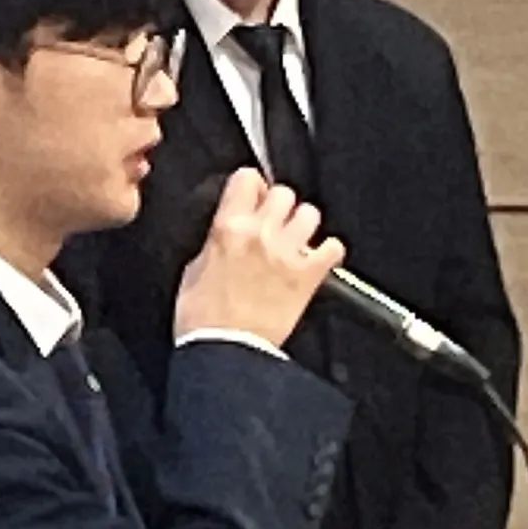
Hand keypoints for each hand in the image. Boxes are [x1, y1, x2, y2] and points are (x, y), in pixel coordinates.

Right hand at [171, 167, 343, 347]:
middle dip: (279, 204)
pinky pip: (333, 247)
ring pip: (310, 213)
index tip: (252, 196)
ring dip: (303, 225)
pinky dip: (328, 251)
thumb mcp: (194, 269)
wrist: (225, 349)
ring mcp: (288, 253)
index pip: (247, 178)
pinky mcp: (309, 276)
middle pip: (284, 192)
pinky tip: (316, 259)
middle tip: (274, 222)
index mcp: (227, 228)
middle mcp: (261, 234)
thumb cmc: (203, 319)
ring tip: (295, 240)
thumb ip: (215, 242)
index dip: (252, 186)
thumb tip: (226, 234)